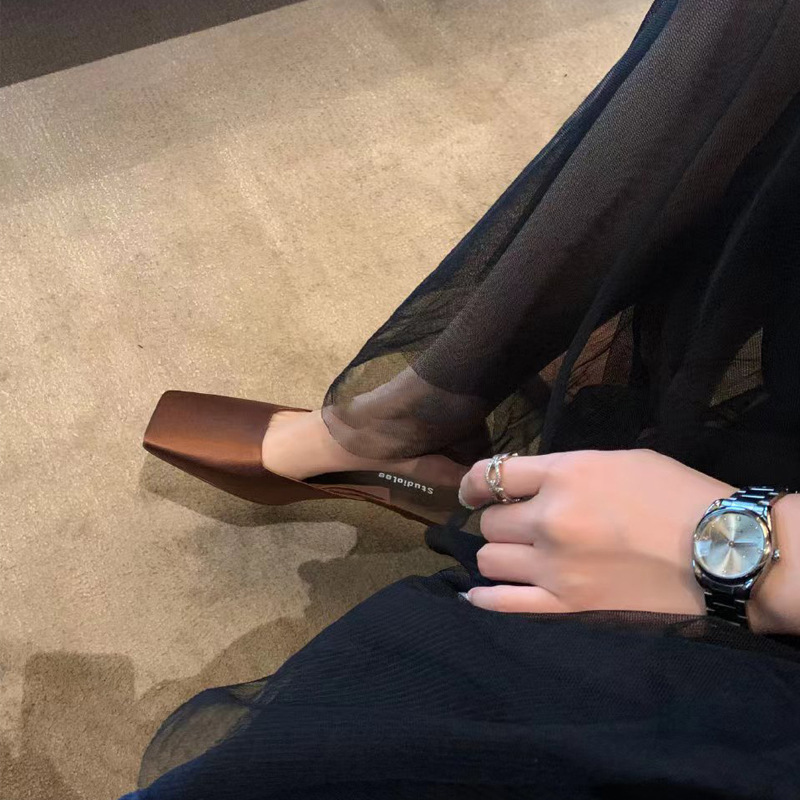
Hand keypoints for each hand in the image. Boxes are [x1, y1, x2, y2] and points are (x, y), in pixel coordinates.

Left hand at [458, 448, 734, 619]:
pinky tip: (481, 594)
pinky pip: (503, 605)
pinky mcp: (567, 607)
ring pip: (490, 560)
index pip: (492, 475)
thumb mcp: (619, 461)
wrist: (722, 552)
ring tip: (517, 556)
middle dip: (499, 520)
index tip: (475, 492)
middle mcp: (550, 519)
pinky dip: (485, 598)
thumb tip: (529, 482)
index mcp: (565, 475)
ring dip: (499, 555)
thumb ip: (567, 470)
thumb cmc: (676, 496)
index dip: (476, 484)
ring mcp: (555, 567)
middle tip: (517, 526)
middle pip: (490, 522)